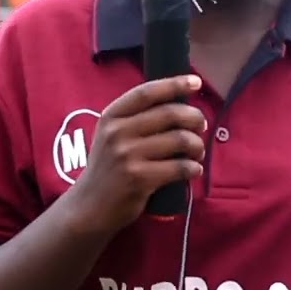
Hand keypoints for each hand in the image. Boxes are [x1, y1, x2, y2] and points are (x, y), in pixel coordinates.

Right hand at [67, 75, 207, 234]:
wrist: (88, 207)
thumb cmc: (108, 168)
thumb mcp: (111, 136)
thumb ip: (136, 118)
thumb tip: (179, 102)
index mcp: (111, 116)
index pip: (147, 92)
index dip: (175, 84)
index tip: (196, 82)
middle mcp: (117, 132)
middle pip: (170, 114)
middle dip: (195, 118)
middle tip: (202, 126)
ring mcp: (128, 156)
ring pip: (180, 140)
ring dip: (197, 145)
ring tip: (197, 152)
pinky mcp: (139, 179)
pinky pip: (180, 167)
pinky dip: (193, 167)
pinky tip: (194, 169)